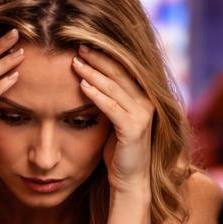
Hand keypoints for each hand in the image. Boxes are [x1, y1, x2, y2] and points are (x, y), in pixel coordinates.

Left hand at [73, 46, 154, 191]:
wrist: (129, 179)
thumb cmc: (117, 150)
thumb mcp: (113, 119)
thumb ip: (109, 99)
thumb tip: (89, 79)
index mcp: (143, 96)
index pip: (123, 69)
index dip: (104, 55)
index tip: (83, 44)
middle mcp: (147, 102)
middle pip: (120, 73)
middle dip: (98, 58)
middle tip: (77, 46)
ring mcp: (142, 115)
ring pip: (114, 88)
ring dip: (93, 73)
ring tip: (75, 62)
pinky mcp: (133, 130)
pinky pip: (112, 107)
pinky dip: (96, 95)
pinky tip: (82, 86)